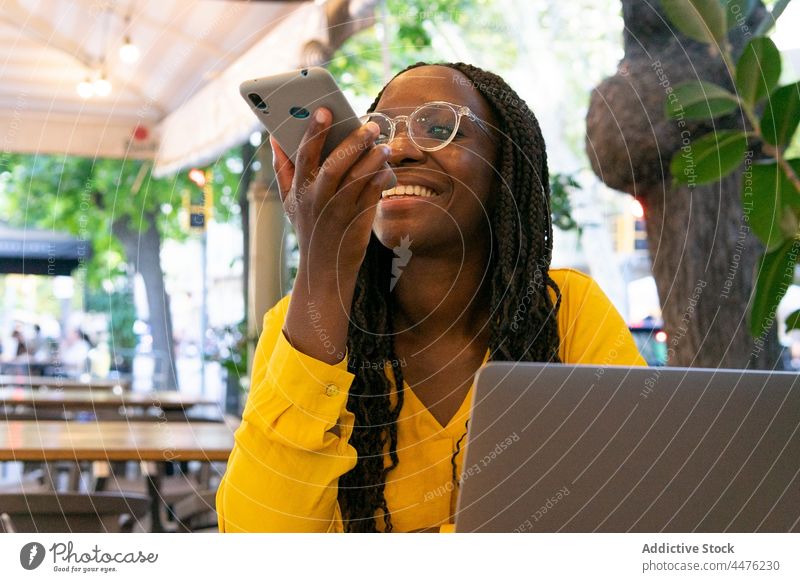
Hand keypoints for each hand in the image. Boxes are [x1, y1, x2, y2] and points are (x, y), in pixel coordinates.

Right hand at [270, 107, 394, 273]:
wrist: (324, 270)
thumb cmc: (308, 229)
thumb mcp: (289, 203)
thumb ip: (283, 170)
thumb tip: (275, 138)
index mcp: (299, 190)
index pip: (304, 154)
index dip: (313, 131)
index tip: (324, 110)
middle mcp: (317, 199)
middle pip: (334, 165)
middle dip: (352, 142)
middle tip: (370, 125)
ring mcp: (338, 212)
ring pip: (357, 180)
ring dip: (372, 160)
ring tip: (384, 146)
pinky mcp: (357, 222)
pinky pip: (372, 195)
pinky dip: (381, 180)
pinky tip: (387, 169)